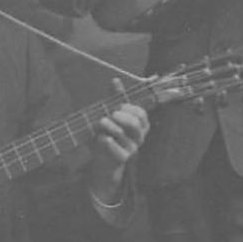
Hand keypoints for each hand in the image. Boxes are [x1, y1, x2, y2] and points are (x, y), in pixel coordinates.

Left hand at [86, 80, 149, 200]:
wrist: (102, 162)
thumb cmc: (108, 135)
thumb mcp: (110, 116)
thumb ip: (114, 99)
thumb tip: (115, 80)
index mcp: (139, 125)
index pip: (141, 114)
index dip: (130, 108)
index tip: (118, 106)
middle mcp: (138, 137)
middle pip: (135, 123)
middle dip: (121, 116)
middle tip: (109, 114)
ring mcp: (132, 149)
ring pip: (123, 134)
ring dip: (110, 126)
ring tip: (101, 122)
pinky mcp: (123, 159)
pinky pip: (117, 149)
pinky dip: (107, 142)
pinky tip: (101, 137)